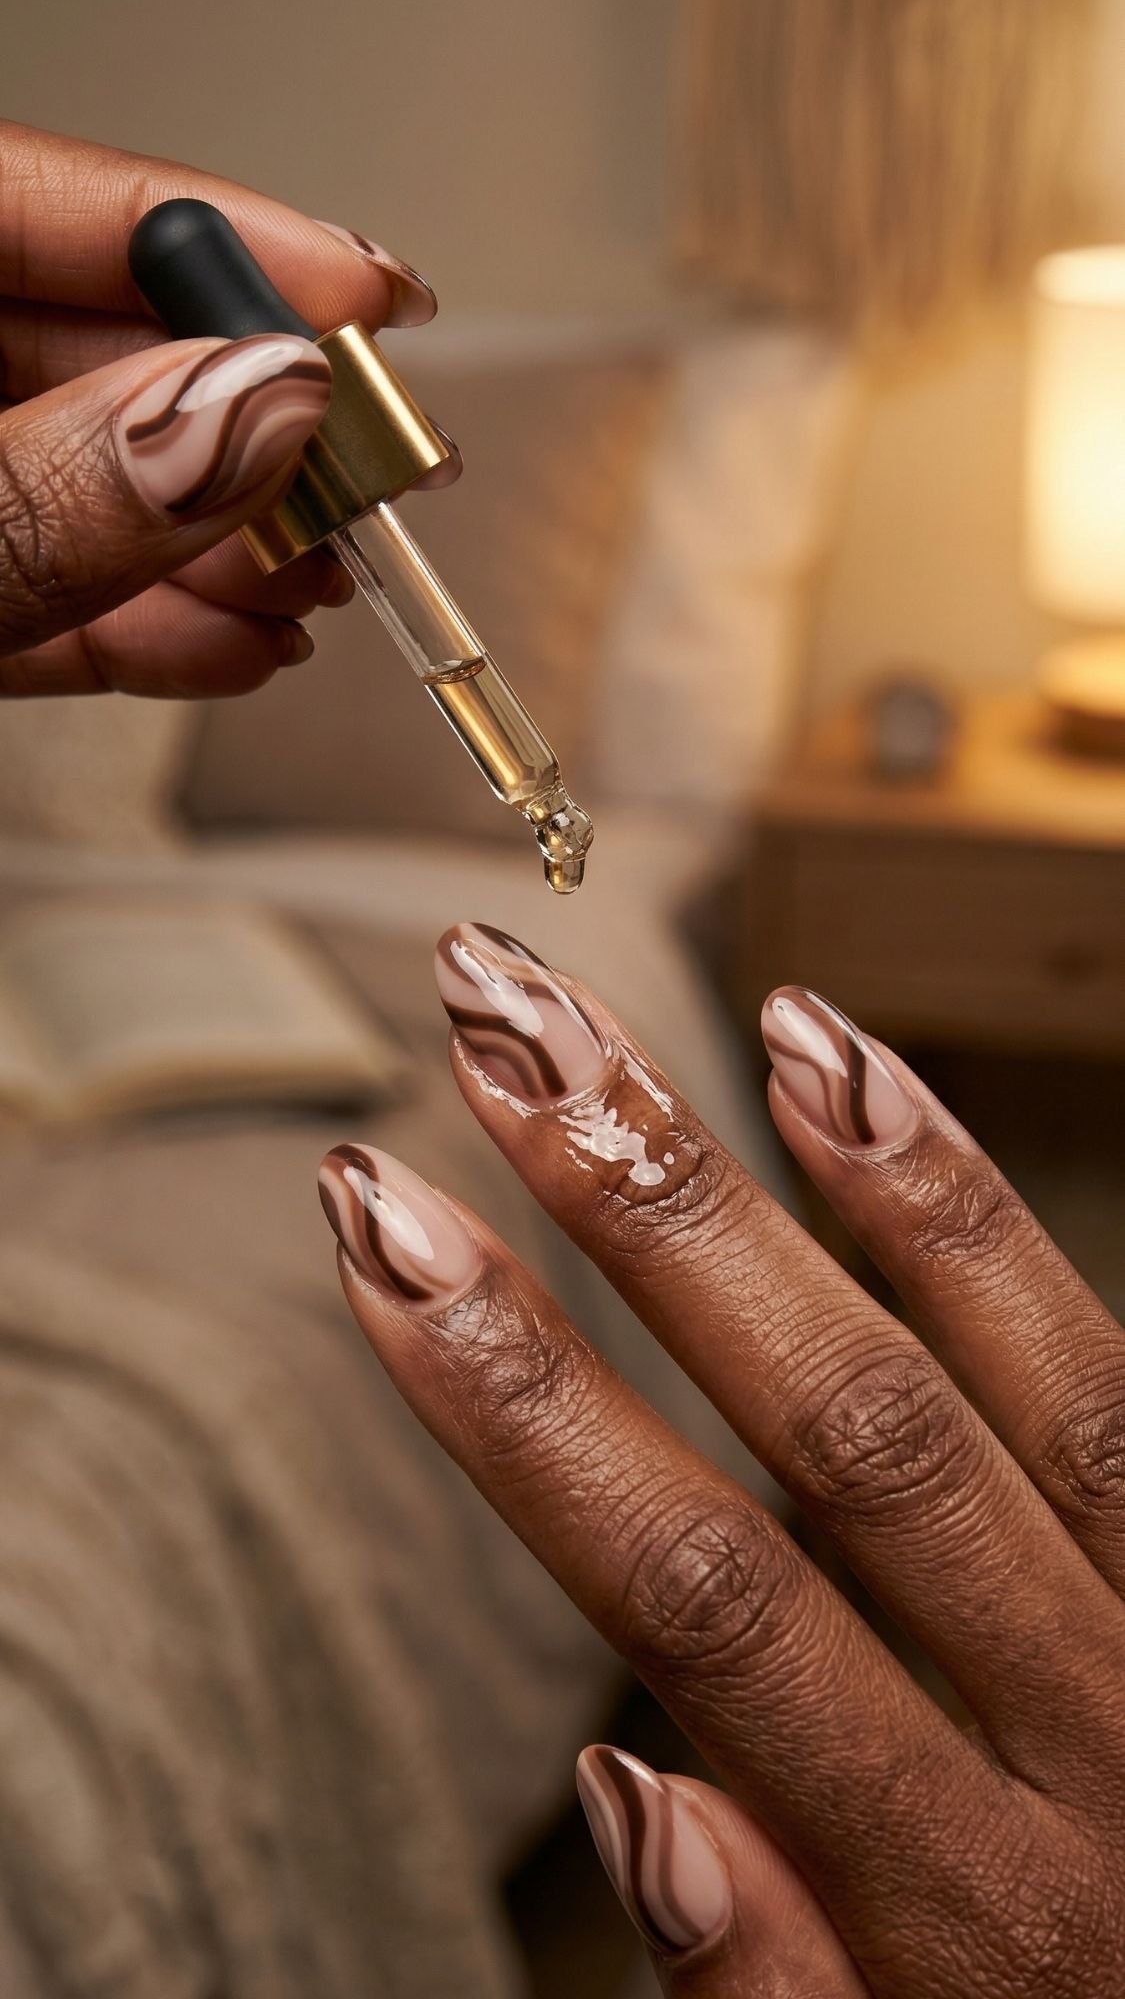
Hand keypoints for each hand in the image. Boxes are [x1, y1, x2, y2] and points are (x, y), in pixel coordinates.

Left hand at [0, 120, 438, 697]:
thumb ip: (68, 484)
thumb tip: (260, 408)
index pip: (40, 201)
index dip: (212, 239)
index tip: (364, 294)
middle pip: (86, 348)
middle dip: (245, 424)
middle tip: (363, 471)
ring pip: (83, 484)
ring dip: (219, 550)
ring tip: (313, 585)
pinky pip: (43, 598)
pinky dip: (144, 633)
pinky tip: (236, 649)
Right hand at [319, 923, 1124, 1996]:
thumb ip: (772, 1988)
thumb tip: (630, 1791)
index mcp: (974, 1908)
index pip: (706, 1602)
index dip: (529, 1411)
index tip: (388, 1244)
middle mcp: (1100, 1742)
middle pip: (852, 1434)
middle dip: (653, 1221)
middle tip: (502, 1042)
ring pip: (1018, 1380)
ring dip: (849, 1182)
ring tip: (720, 1021)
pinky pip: (1113, 1377)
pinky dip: (981, 1226)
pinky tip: (872, 1094)